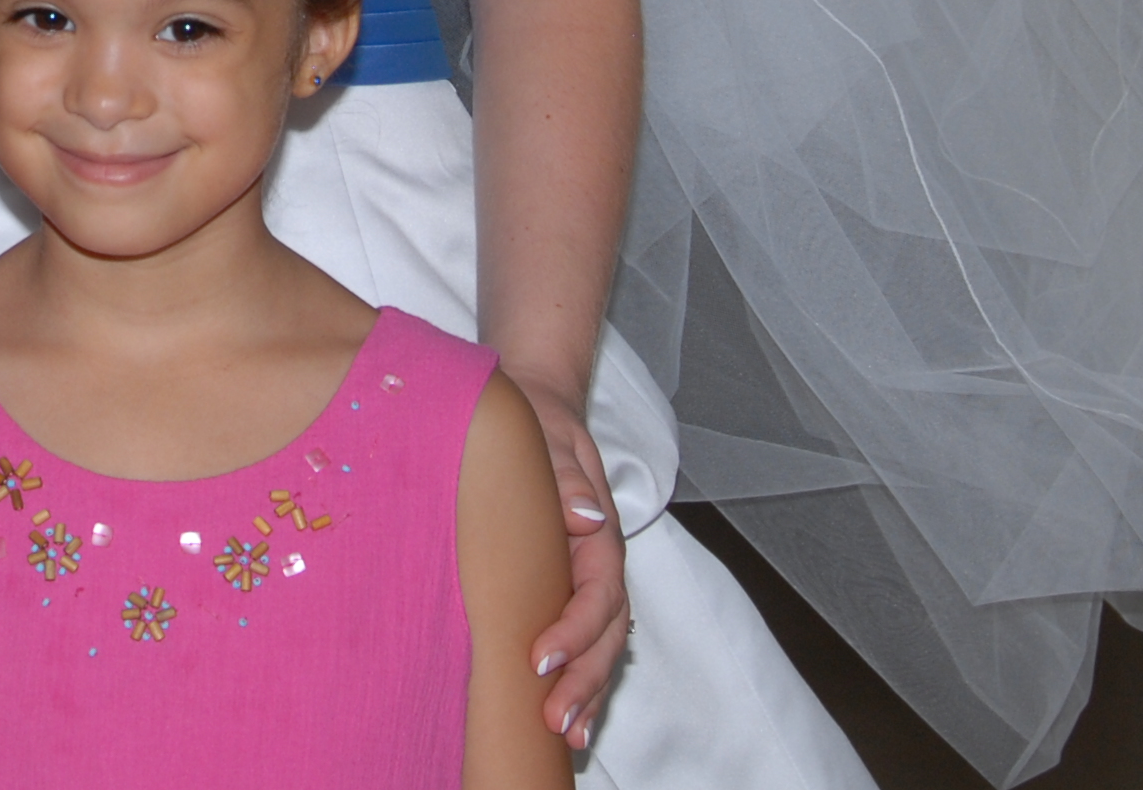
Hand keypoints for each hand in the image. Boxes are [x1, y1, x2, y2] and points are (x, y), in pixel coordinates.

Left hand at [514, 379, 629, 753]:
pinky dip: (577, 677)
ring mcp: (586, 575)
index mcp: (598, 529)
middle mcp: (598, 559)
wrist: (535, 405)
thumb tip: (588, 516)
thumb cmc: (537, 421)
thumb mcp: (548, 436)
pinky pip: (582, 637)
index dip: (575, 629)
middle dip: (585, 679)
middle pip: (606, 630)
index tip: (541, 659)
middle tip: (556, 721)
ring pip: (600, 643)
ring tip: (567, 736)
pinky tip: (564, 716)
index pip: (597, 589)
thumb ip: (566, 475)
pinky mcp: (566, 583)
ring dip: (587, 691)